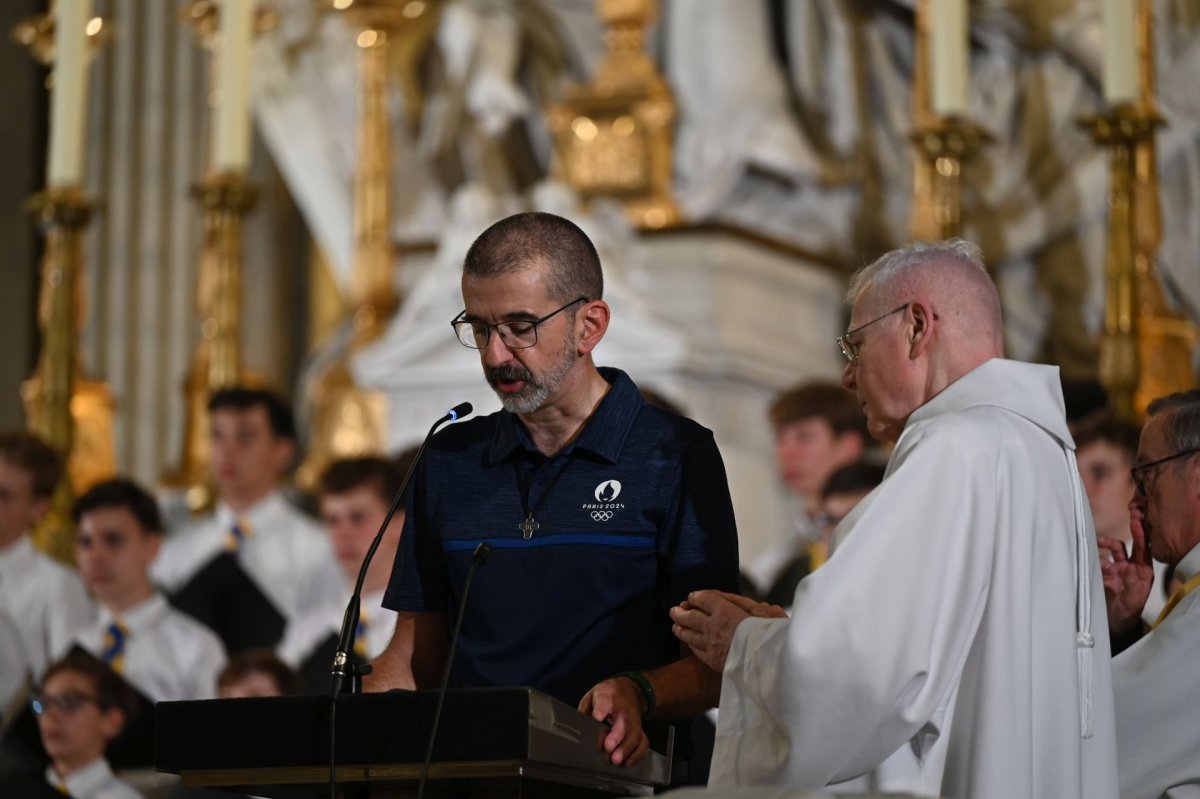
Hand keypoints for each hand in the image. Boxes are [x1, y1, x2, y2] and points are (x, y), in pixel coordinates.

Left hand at [578, 677, 649, 766]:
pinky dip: (636, 754)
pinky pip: (643, 742)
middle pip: (623, 721)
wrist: (629, 690)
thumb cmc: (606, 696)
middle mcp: (623, 709)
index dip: (601, 710)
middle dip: (617, 735)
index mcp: (607, 697)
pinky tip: (625, 763)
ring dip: (626, 749)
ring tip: (615, 761)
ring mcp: (634, 719)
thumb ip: (584, 711)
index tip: (597, 717)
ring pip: (635, 734)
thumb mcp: (592, 696)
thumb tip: (576, 728)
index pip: (604, 702)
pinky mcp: (641, 729)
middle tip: (608, 748)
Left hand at [670, 591, 784, 671]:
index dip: (697, 597)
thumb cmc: (772, 636)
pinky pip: (696, 651)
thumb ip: (757, 609)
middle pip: (690, 616)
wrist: (766, 665)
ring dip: (680, 628)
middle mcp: (713, 626)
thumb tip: (753, 606)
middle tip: (674, 610)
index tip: (693, 597)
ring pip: (689, 634)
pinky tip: (688, 643)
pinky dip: (690, 644)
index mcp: (725, 611)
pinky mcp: (712, 661)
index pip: (704, 599)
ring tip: (675, 625)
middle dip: (681, 611)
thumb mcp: (769, 613)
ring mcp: (710, 644)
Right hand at [1098, 501, 1154, 634]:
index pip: (1142, 549)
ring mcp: (1116, 570)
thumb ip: (1134, 586)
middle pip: (1130, 544)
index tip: (1137, 519)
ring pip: (1113, 549)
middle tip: (1129, 513)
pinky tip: (1088, 554)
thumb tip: (1134, 569)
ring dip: (1106, 542)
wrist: (1113, 625)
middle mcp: (1129, 568)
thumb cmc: (1126, 614)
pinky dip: (1094, 554)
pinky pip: (1099, 559)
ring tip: (1097, 542)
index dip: (1140, 534)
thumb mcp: (1132, 602)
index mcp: (1141, 573)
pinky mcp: (1103, 574)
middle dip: (1130, 530)